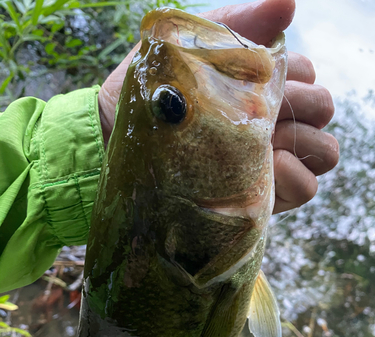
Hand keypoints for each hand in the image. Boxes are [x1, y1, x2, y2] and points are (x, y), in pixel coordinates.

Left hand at [98, 0, 338, 213]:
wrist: (118, 139)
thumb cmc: (153, 92)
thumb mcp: (190, 45)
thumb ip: (239, 23)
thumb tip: (288, 4)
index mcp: (261, 87)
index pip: (307, 75)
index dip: (295, 73)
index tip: (264, 79)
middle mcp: (272, 122)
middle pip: (321, 109)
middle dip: (303, 105)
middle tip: (263, 113)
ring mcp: (270, 161)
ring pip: (324, 151)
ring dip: (304, 140)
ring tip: (267, 142)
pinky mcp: (261, 195)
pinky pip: (307, 187)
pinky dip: (297, 175)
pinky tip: (268, 165)